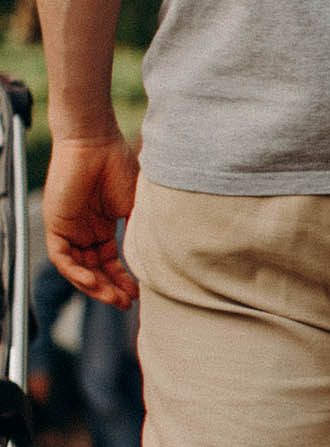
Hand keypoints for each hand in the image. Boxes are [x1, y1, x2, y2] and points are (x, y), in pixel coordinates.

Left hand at [45, 135, 140, 306]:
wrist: (96, 143)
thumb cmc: (119, 166)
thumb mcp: (137, 207)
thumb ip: (141, 233)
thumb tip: (156, 261)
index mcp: (103, 225)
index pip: (110, 262)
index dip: (123, 280)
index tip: (139, 293)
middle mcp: (85, 230)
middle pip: (94, 270)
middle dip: (110, 289)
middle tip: (127, 303)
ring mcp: (69, 229)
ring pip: (78, 269)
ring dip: (94, 287)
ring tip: (114, 299)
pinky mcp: (56, 225)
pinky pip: (62, 258)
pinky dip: (75, 273)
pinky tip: (91, 282)